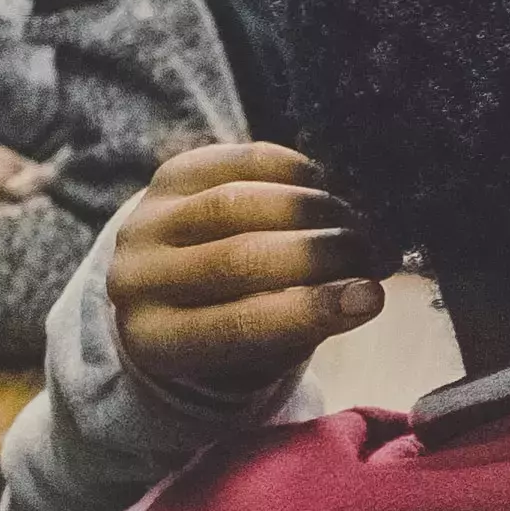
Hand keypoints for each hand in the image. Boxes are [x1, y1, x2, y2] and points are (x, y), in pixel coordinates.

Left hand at [110, 141, 392, 392]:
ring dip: (313, 211)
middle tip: (373, 255)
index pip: (237, 325)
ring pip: (238, 204)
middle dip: (320, 254)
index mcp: (155, 341)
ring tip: (355, 225)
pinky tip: (325, 189)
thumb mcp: (259, 348)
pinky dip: (294, 172)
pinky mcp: (168, 175)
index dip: (311, 310)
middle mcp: (135, 280)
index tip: (373, 298)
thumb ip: (303, 324)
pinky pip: (238, 162)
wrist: (170, 281)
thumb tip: (366, 292)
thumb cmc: (232, 325)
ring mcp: (145, 220)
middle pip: (238, 259)